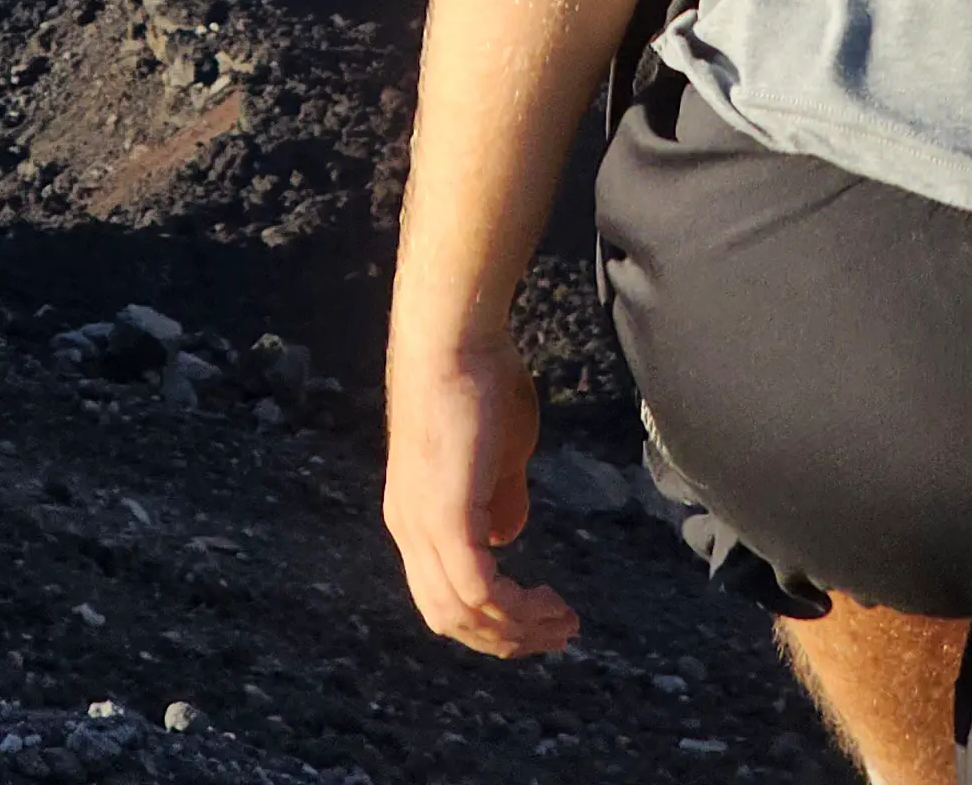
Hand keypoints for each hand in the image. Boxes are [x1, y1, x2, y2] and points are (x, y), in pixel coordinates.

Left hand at [383, 338, 579, 659]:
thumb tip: (508, 536)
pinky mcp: (443, 515)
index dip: (490, 616)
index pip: (444, 593)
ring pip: (462, 613)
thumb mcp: (499, 449)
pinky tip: (545, 603)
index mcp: (415, 514)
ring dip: (516, 629)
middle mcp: (409, 528)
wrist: (453, 334)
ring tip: (562, 623)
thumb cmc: (479, 376)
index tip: (539, 615)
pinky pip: (476, 588)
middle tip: (558, 632)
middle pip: (449, 617)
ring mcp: (421, 524)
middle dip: (507, 637)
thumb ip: (499, 495)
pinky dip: (512, 608)